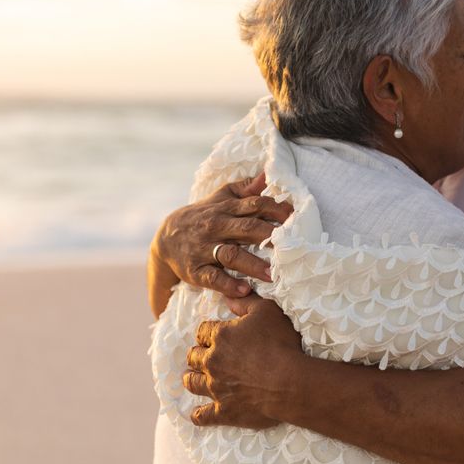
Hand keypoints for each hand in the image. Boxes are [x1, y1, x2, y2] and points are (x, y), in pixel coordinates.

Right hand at [151, 174, 291, 300]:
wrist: (166, 238)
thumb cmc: (203, 216)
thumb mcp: (220, 198)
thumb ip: (245, 188)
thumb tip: (268, 174)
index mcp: (225, 209)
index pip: (254, 205)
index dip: (276, 210)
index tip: (296, 218)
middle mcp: (216, 227)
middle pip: (246, 229)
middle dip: (269, 236)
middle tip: (292, 246)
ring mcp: (205, 249)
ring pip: (231, 255)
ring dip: (252, 264)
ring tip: (272, 274)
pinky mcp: (196, 270)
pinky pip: (212, 278)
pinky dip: (228, 284)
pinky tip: (244, 289)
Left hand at [183, 294, 304, 428]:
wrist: (290, 382)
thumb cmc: (280, 343)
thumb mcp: (266, 311)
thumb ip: (245, 301)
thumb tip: (227, 296)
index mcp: (220, 336)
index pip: (202, 331)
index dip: (207, 333)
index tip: (211, 336)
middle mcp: (213, 361)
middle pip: (194, 356)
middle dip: (197, 355)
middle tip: (201, 357)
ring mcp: (216, 388)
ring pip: (193, 382)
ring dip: (191, 379)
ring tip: (191, 379)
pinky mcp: (224, 411)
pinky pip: (203, 416)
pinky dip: (198, 416)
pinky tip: (196, 416)